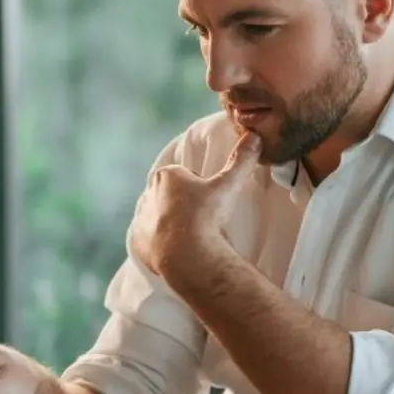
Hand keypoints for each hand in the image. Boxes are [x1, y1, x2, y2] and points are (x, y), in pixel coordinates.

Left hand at [131, 131, 260, 280]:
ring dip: (171, 222)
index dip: (199, 187)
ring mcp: (141, 218)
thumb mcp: (227, 186)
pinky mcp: (139, 241)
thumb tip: (254, 137)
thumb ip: (240, 161)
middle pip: (171, 195)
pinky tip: (177, 249)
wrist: (187, 256)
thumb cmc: (205, 216)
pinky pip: (150, 239)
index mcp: (166, 175)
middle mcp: (149, 193)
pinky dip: (161, 242)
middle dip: (184, 203)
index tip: (209, 201)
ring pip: (159, 216)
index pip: (185, 175)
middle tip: (203, 218)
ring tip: (192, 236)